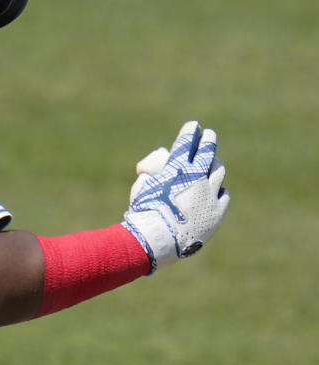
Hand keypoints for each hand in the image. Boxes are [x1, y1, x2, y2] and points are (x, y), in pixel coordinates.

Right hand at [122, 121, 230, 271]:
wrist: (160, 239)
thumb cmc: (145, 212)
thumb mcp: (142, 186)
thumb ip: (153, 171)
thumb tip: (163, 164)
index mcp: (177, 168)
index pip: (186, 143)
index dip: (190, 132)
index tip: (193, 125)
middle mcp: (197, 177)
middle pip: (208, 152)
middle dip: (208, 141)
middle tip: (208, 135)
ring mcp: (210, 193)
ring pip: (218, 172)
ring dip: (214, 164)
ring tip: (213, 162)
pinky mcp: (218, 211)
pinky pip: (222, 195)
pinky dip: (217, 190)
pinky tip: (215, 191)